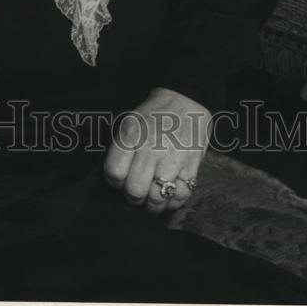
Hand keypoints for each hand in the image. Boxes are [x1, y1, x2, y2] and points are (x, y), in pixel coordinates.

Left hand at [103, 87, 210, 214]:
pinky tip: (168, 199)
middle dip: (132, 198)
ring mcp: (173, 158)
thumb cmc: (153, 114)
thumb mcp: (129, 122)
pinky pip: (180, 196)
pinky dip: (173, 204)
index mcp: (132, 135)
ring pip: (157, 198)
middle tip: (135, 194)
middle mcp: (151, 148)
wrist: (185, 100)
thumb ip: (121, 150)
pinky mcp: (192, 165)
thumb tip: (115, 179)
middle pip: (135, 190)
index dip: (113, 183)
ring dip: (152, 206)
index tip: (119, 181)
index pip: (114, 173)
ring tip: (151, 200)